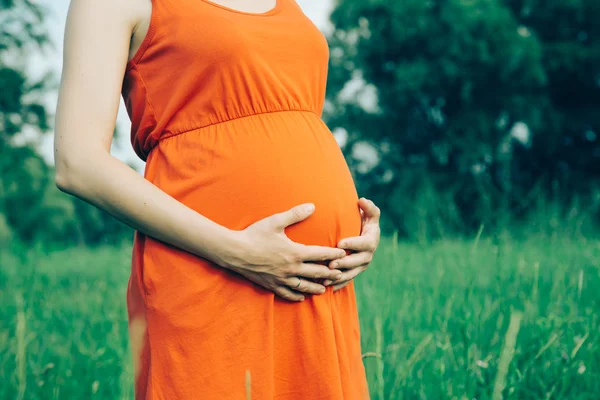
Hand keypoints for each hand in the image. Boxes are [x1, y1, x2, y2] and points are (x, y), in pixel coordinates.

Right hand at [228, 203, 346, 301]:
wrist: (234, 252)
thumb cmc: (254, 234)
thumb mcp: (275, 221)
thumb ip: (295, 214)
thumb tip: (312, 206)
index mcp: (295, 252)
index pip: (320, 254)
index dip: (334, 254)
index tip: (343, 254)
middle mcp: (291, 268)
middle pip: (316, 273)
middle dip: (330, 273)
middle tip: (341, 274)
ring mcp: (281, 279)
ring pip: (304, 286)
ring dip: (316, 287)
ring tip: (325, 288)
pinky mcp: (271, 285)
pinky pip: (287, 294)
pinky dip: (297, 296)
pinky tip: (302, 297)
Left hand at [325, 198, 380, 291]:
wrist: (361, 234)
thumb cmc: (363, 221)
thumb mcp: (369, 214)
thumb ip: (368, 207)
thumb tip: (362, 201)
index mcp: (371, 240)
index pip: (364, 243)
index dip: (353, 243)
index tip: (340, 243)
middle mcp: (368, 255)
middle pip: (358, 262)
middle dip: (345, 263)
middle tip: (331, 263)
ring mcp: (361, 266)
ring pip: (351, 274)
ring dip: (339, 277)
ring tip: (326, 278)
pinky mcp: (354, 272)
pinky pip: (346, 280)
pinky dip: (337, 284)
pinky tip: (326, 287)